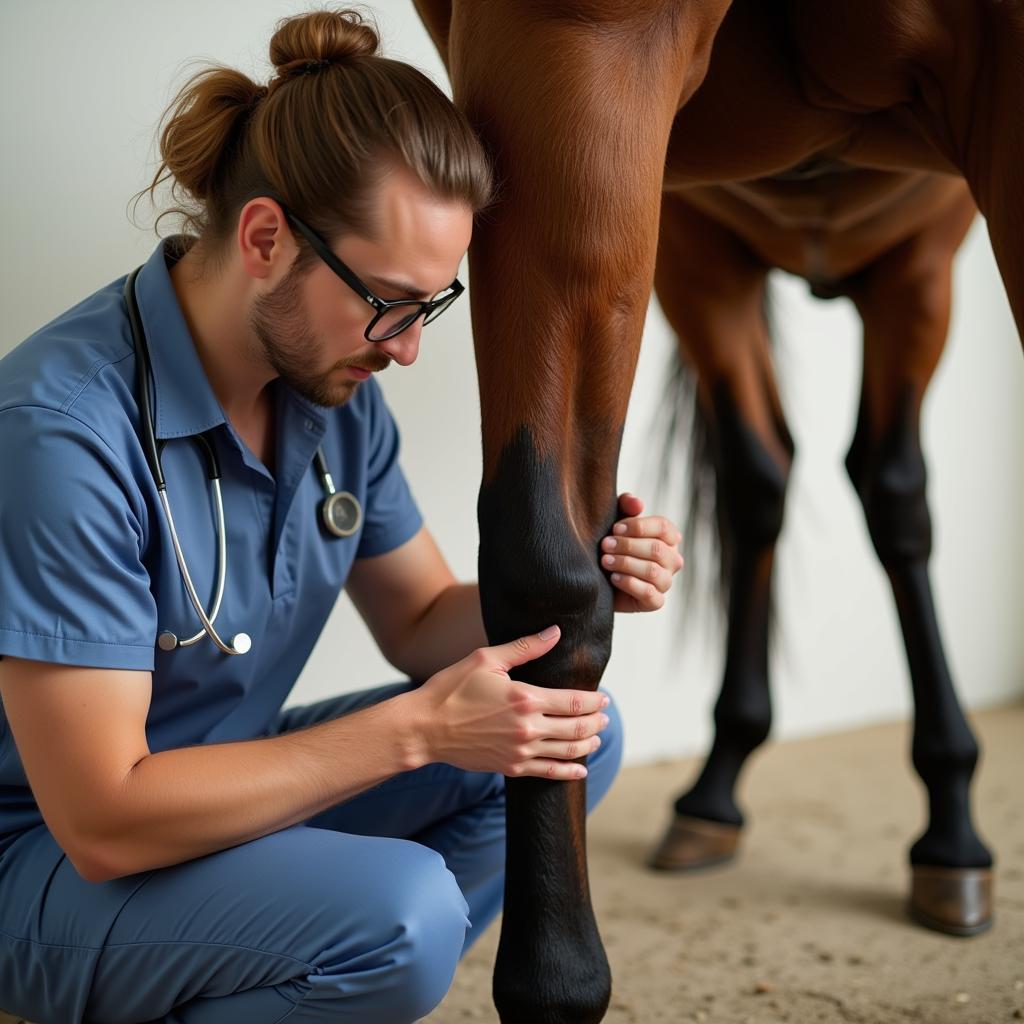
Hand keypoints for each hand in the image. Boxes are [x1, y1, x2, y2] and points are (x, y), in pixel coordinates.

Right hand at [410, 626, 608, 779]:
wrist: (424, 728)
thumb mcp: (487, 660)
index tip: (605, 698)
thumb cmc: (451, 689)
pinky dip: (569, 772)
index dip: (595, 701)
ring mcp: (520, 751)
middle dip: (596, 722)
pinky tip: (580, 769)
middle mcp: (528, 728)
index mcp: (526, 698)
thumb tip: (555, 632)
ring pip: (568, 751)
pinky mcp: (510, 767)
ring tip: (596, 737)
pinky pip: (549, 773)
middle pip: (577, 727)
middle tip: (604, 716)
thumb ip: (525, 647)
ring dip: (587, 744)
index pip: (575, 702)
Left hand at [601, 492, 683, 611]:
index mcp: (668, 538)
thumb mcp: (616, 521)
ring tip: (605, 560)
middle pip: (657, 549)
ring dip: (626, 564)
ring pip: (653, 571)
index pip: (664, 527)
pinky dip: (630, 584)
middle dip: (627, 546)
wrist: (597, 577)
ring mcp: (666, 582)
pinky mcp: (655, 602)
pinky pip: (650, 594)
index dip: (639, 527)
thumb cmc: (612, 544)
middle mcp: (672, 560)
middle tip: (605, 545)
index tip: (615, 528)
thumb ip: (626, 505)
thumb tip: (638, 503)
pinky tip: (613, 578)